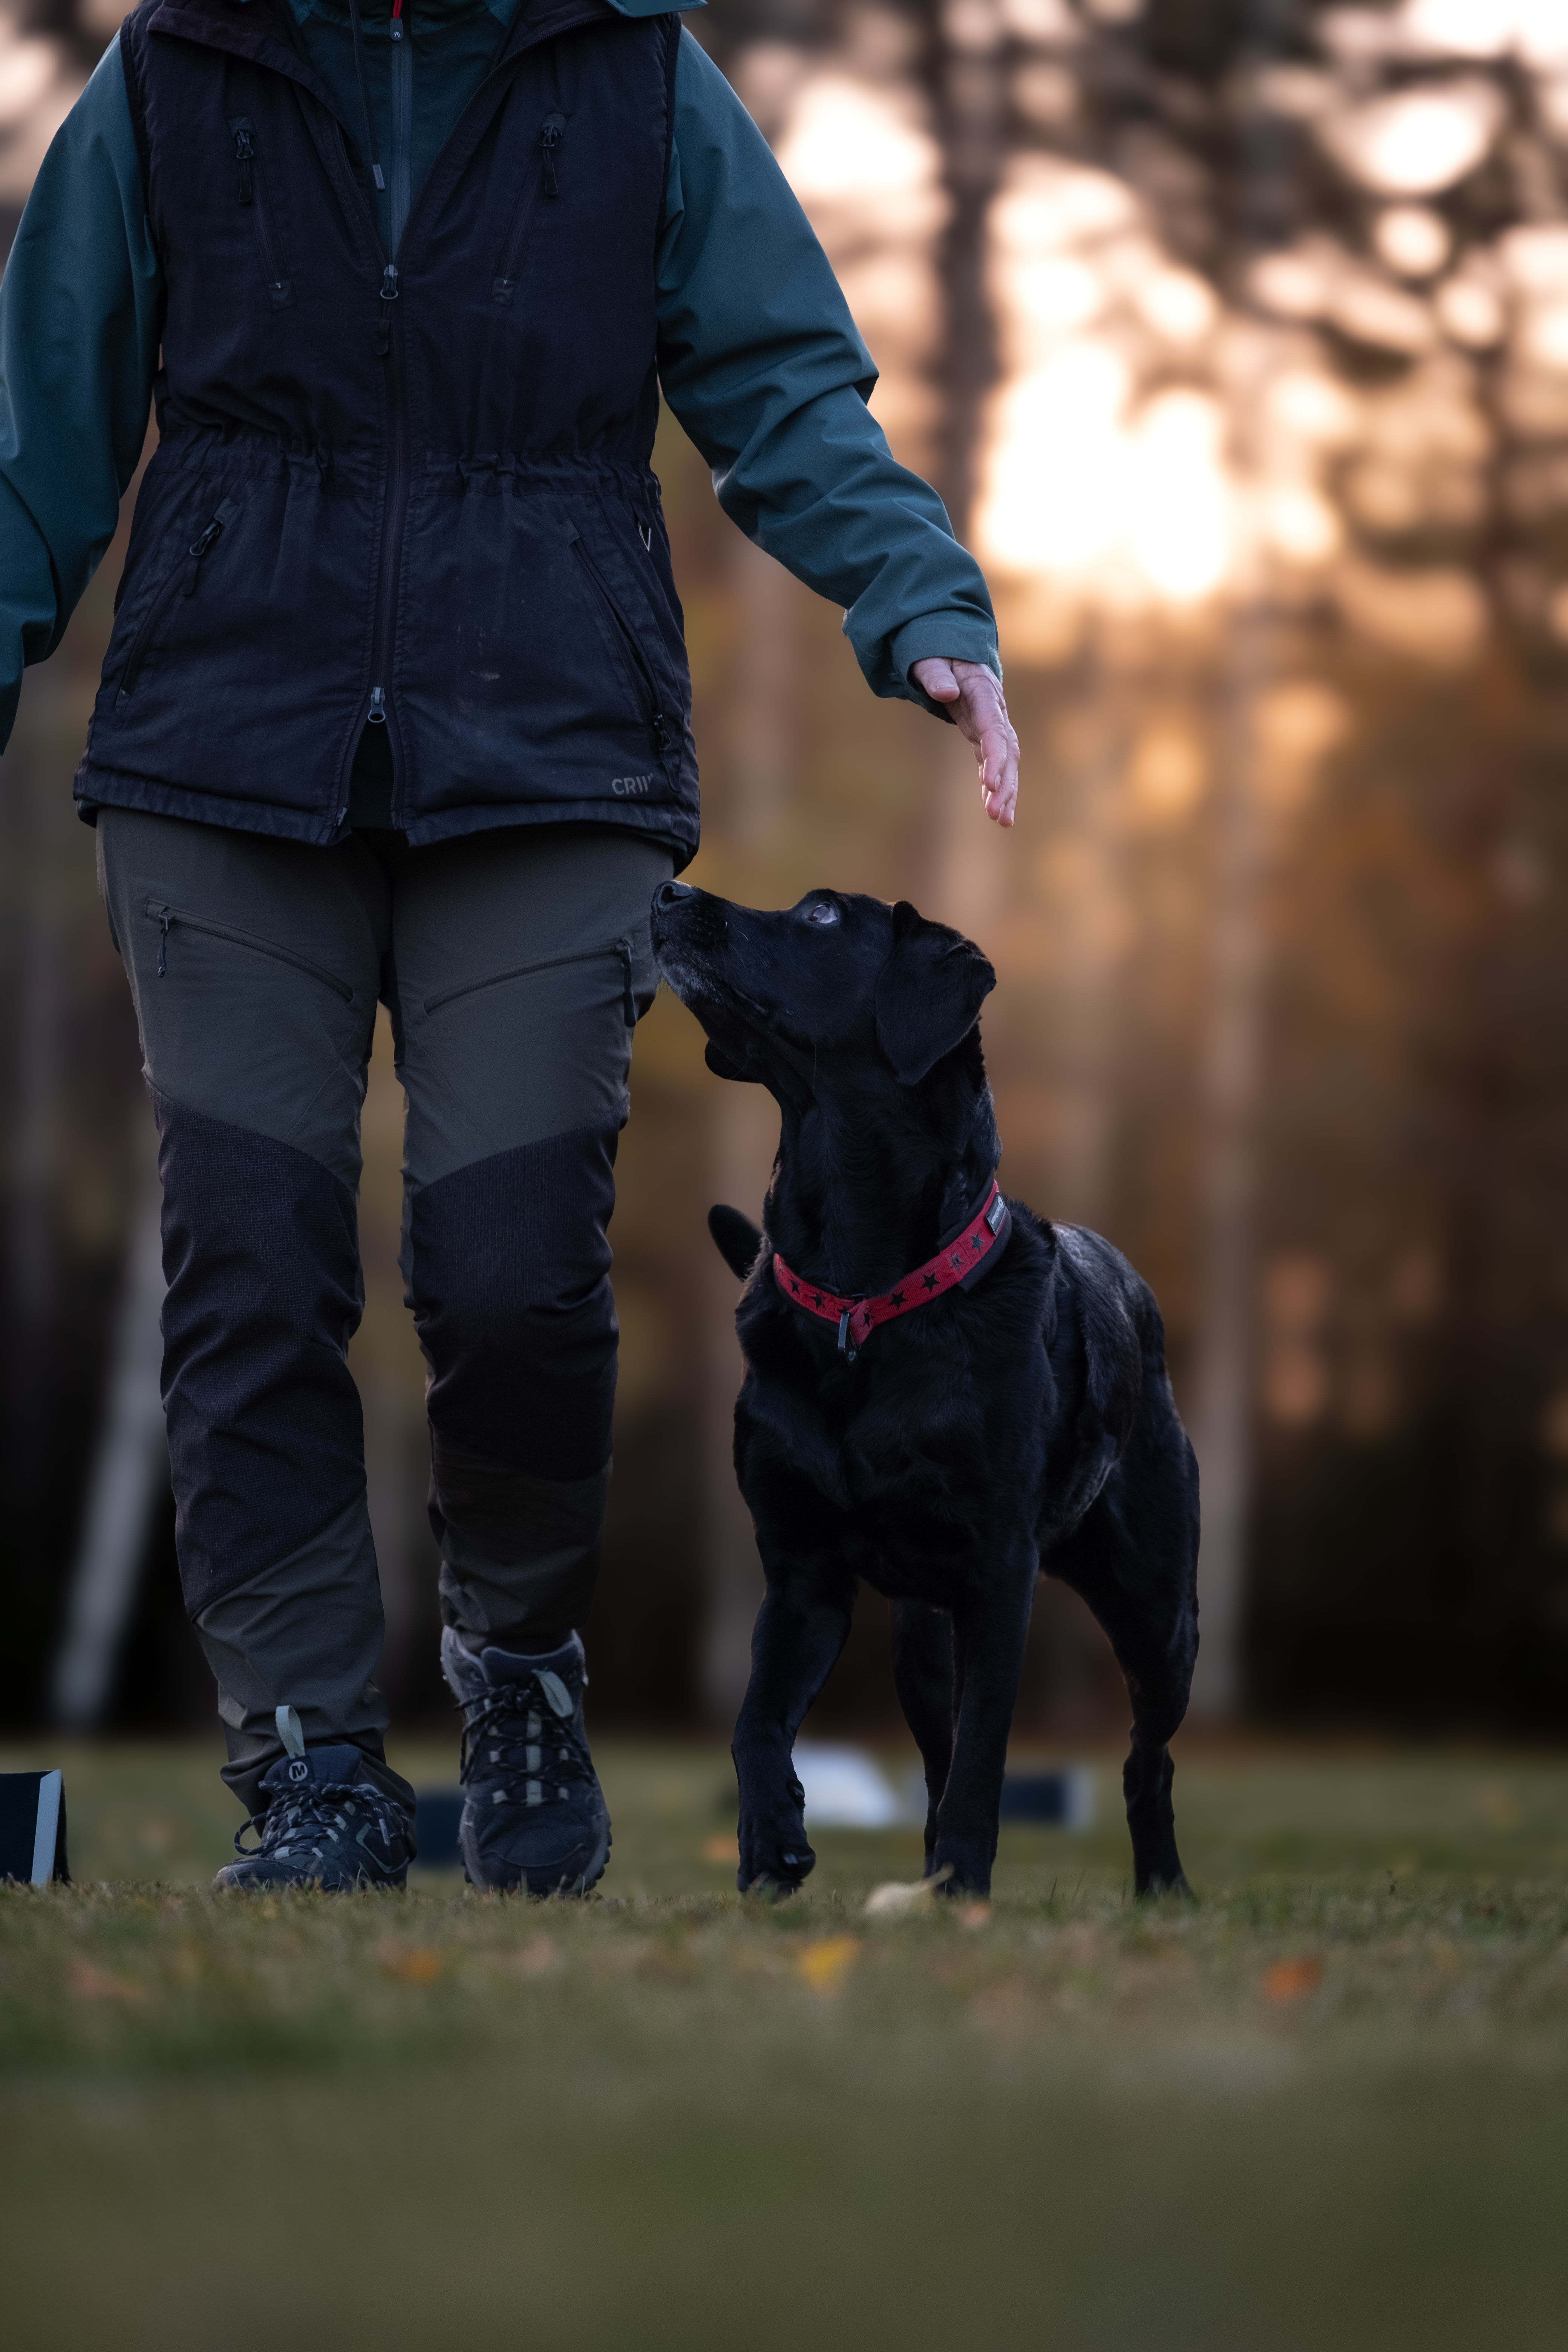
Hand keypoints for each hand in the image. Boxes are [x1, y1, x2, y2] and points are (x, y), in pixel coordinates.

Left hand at [911, 656, 1018, 828]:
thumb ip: (936, 675)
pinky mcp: (984, 734)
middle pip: (1007, 750)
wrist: (950, 646)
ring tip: (1003, 821)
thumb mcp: (930, 658)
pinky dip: (995, 786)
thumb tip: (946, 694)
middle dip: (1004, 783)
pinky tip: (994, 811)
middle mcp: (994, 710)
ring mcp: (992, 723)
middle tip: (997, 814)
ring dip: (1006, 791)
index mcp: (983, 692)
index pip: (993, 729)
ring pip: (1006, 761)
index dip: (995, 757)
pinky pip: (994, 763)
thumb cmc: (937, 651)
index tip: (990, 783)